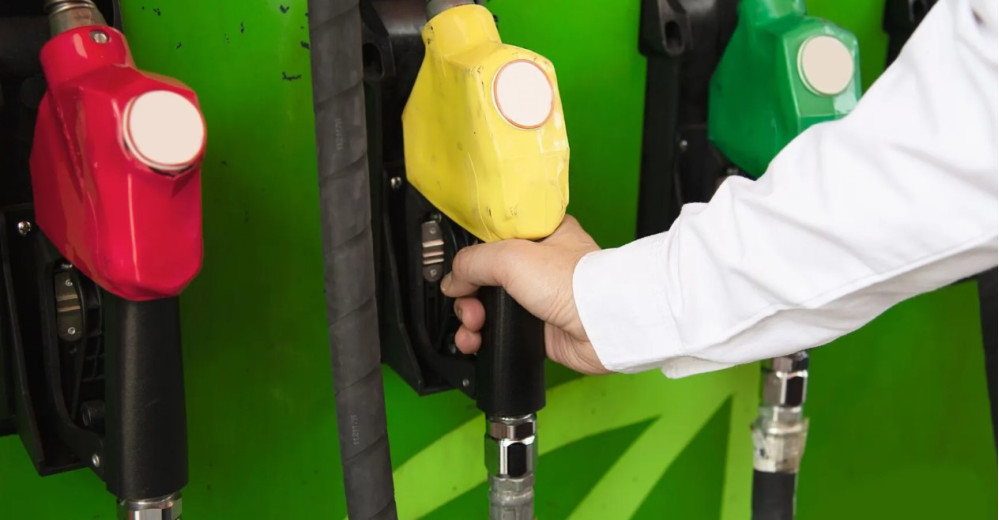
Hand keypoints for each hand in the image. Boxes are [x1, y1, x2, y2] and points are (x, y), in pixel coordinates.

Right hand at [440, 215, 610, 374]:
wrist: (603, 326)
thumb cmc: (577, 283)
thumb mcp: (512, 256)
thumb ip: (474, 261)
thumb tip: (452, 279)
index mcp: (539, 234)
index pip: (493, 238)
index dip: (472, 254)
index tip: (458, 269)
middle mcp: (538, 265)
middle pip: (485, 275)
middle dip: (467, 293)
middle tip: (467, 303)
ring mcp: (537, 298)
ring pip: (489, 306)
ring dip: (471, 317)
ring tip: (472, 326)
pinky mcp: (537, 328)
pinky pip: (499, 331)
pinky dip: (483, 338)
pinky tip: (476, 341)